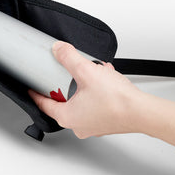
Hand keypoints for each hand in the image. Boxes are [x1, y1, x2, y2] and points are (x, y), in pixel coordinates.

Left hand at [29, 42, 145, 138]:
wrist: (143, 112)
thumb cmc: (117, 101)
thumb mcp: (87, 72)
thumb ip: (69, 58)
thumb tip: (58, 49)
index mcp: (68, 117)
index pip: (44, 105)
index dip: (36, 94)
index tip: (31, 88)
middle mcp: (79, 125)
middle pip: (63, 103)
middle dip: (64, 85)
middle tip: (62, 75)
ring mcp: (94, 125)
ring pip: (81, 102)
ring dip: (84, 86)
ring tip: (91, 72)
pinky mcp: (107, 122)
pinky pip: (95, 104)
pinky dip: (97, 91)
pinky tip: (105, 78)